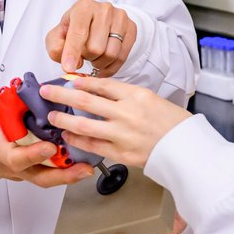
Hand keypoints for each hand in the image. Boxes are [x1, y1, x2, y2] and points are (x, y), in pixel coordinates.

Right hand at [0, 97, 93, 187]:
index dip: (34, 154)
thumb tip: (28, 87)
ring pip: (46, 178)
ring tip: (87, 167)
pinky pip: (48, 173)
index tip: (50, 147)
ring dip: (68, 175)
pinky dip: (64, 170)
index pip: (17, 158)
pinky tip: (79, 163)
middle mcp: (12, 166)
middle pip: (39, 177)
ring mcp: (22, 172)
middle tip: (82, 168)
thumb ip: (9, 101)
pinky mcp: (29, 172)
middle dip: (63, 175)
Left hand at [39, 77, 190, 168]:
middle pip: (86, 100)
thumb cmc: (174, 124)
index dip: (83, 82)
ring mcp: (122, 134)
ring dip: (65, 120)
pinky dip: (78, 141)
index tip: (70, 80)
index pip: (103, 84)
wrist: (186, 149)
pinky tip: (69, 138)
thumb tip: (101, 94)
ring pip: (84, 124)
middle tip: (48, 92)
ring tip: (53, 117)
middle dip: (62, 95)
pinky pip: (93, 146)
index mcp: (137, 95)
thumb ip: (127, 97)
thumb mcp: (152, 99)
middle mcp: (127, 113)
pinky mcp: (121, 153)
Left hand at [46, 0, 136, 76]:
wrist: (96, 21)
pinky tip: (103, 64)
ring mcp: (120, 17)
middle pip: (95, 47)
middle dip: (87, 57)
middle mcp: (104, 8)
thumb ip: (56, 48)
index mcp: (83, 6)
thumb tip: (70, 63)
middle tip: (83, 55)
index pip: (79, 32)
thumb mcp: (58, 36)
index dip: (72, 52)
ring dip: (99, 63)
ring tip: (93, 57)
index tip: (69, 68)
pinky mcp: (131, 28)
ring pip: (110, 54)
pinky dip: (110, 67)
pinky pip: (122, 57)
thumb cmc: (74, 29)